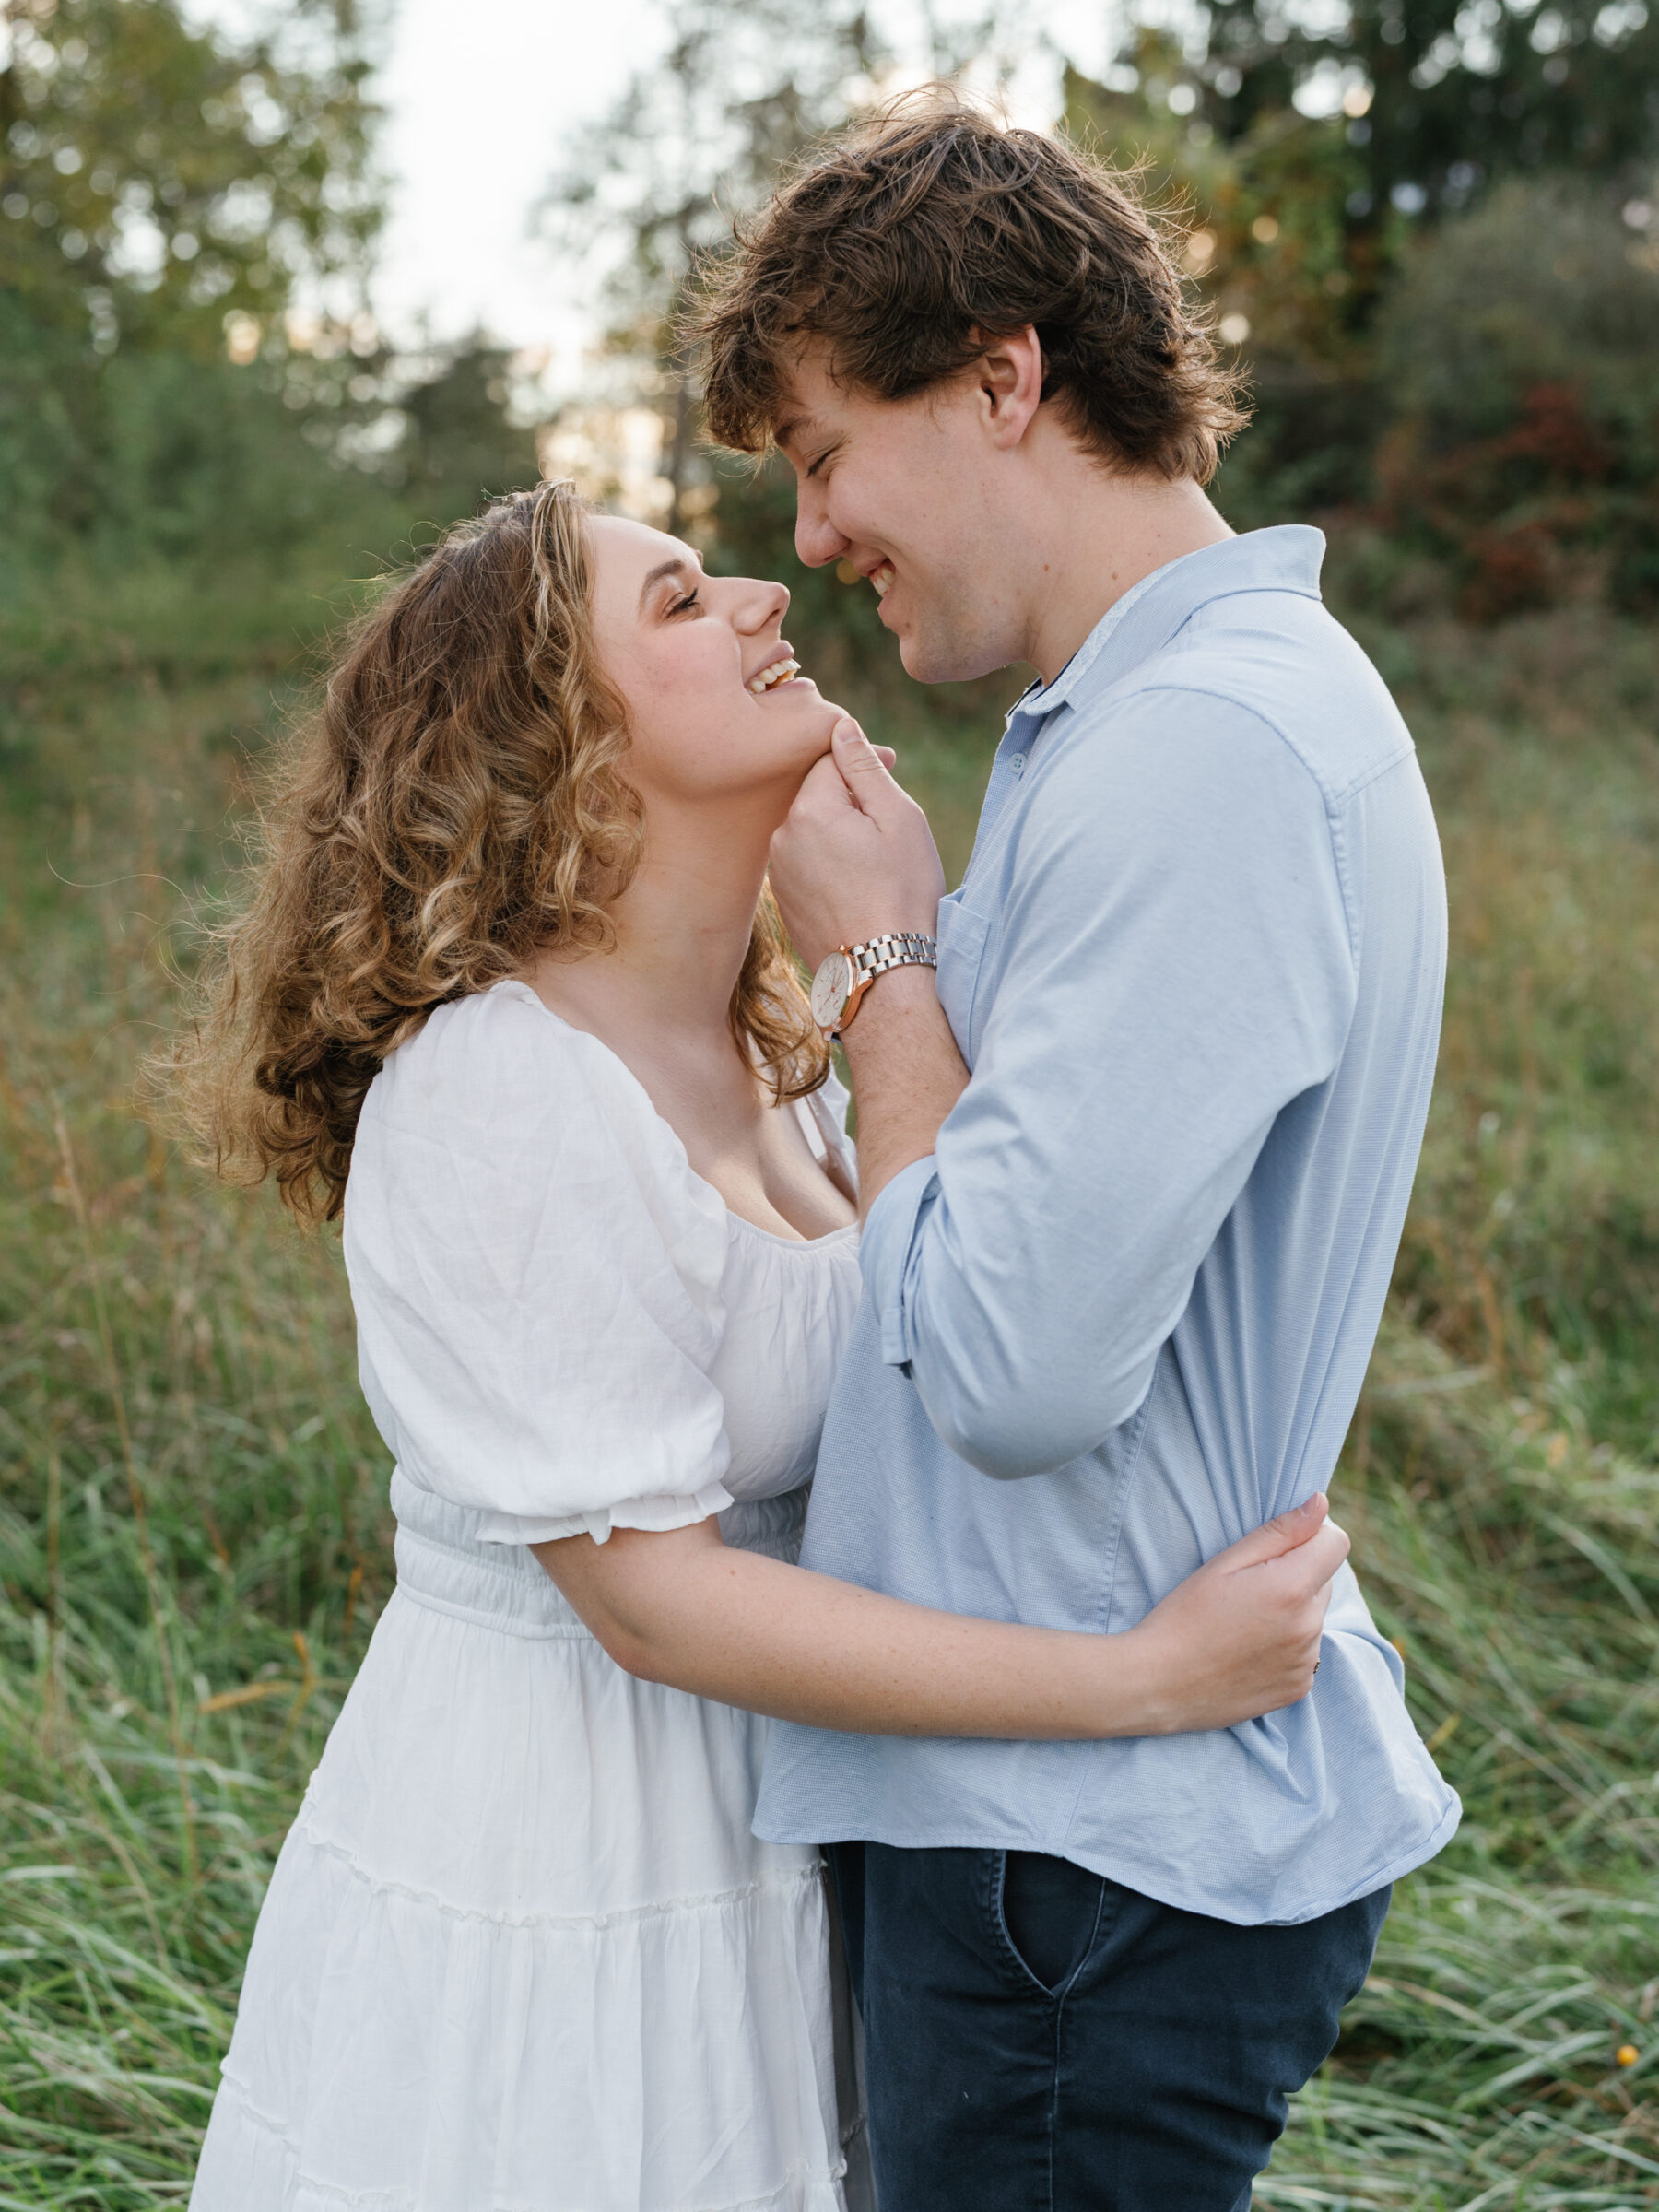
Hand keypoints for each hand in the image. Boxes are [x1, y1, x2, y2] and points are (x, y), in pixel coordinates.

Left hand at [769, 716, 946, 970]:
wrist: (882, 973)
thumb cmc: (900, 892)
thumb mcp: (898, 818)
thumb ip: (864, 766)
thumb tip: (840, 726)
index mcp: (808, 810)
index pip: (829, 760)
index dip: (864, 765)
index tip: (892, 777)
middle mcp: (781, 837)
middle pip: (817, 795)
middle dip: (851, 801)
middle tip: (889, 830)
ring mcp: (777, 872)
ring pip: (811, 830)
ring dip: (840, 834)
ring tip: (876, 864)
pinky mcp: (783, 900)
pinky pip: (807, 863)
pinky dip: (829, 864)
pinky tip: (858, 887)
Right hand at [1124, 1494, 1349, 1734]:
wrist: (1160, 1684)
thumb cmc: (1185, 1614)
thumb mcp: (1225, 1563)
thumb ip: (1280, 1531)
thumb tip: (1321, 1503)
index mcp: (1291, 1588)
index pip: (1336, 1543)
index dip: (1311, 1536)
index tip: (1281, 1545)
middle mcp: (1309, 1627)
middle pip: (1323, 1580)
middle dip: (1297, 1574)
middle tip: (1247, 1588)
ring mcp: (1306, 1662)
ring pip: (1313, 1617)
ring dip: (1292, 1612)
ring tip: (1243, 1622)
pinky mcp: (1299, 1687)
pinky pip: (1306, 1652)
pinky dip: (1286, 1645)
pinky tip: (1248, 1650)